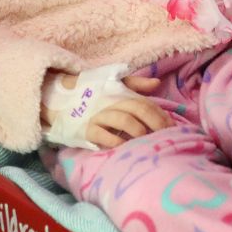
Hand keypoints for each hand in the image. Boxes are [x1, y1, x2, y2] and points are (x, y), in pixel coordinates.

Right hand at [42, 74, 172, 149]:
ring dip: (139, 132)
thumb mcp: (111, 84)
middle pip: (139, 111)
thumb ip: (135, 84)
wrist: (59, 99)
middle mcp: (111, 103)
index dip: (160, 115)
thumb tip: (156, 83)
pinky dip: (117, 142)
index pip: (146, 103)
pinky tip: (126, 149)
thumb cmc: (90, 94)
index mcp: (120, 93)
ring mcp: (98, 115)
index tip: (172, 128)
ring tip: (147, 142)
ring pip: (124, 121)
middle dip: (155, 124)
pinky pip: (104, 136)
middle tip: (165, 137)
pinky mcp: (86, 129)